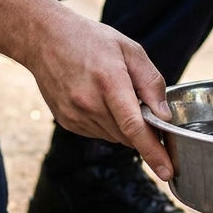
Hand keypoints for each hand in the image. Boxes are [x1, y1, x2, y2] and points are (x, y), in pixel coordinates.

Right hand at [25, 11, 174, 179]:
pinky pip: (98, 133)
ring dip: (124, 126)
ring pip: (114, 136)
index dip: (153, 152)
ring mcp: (75, 115)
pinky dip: (107, 123)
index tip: (167, 173)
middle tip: (142, 105)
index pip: (134, 126)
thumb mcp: (130, 50)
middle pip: (128, 135)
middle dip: (143, 130)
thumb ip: (151, 83)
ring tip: (114, 94)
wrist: (45, 39)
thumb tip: (164, 116)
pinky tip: (100, 100)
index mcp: (109, 81)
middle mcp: (89, 103)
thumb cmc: (91, 40)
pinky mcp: (67, 122)